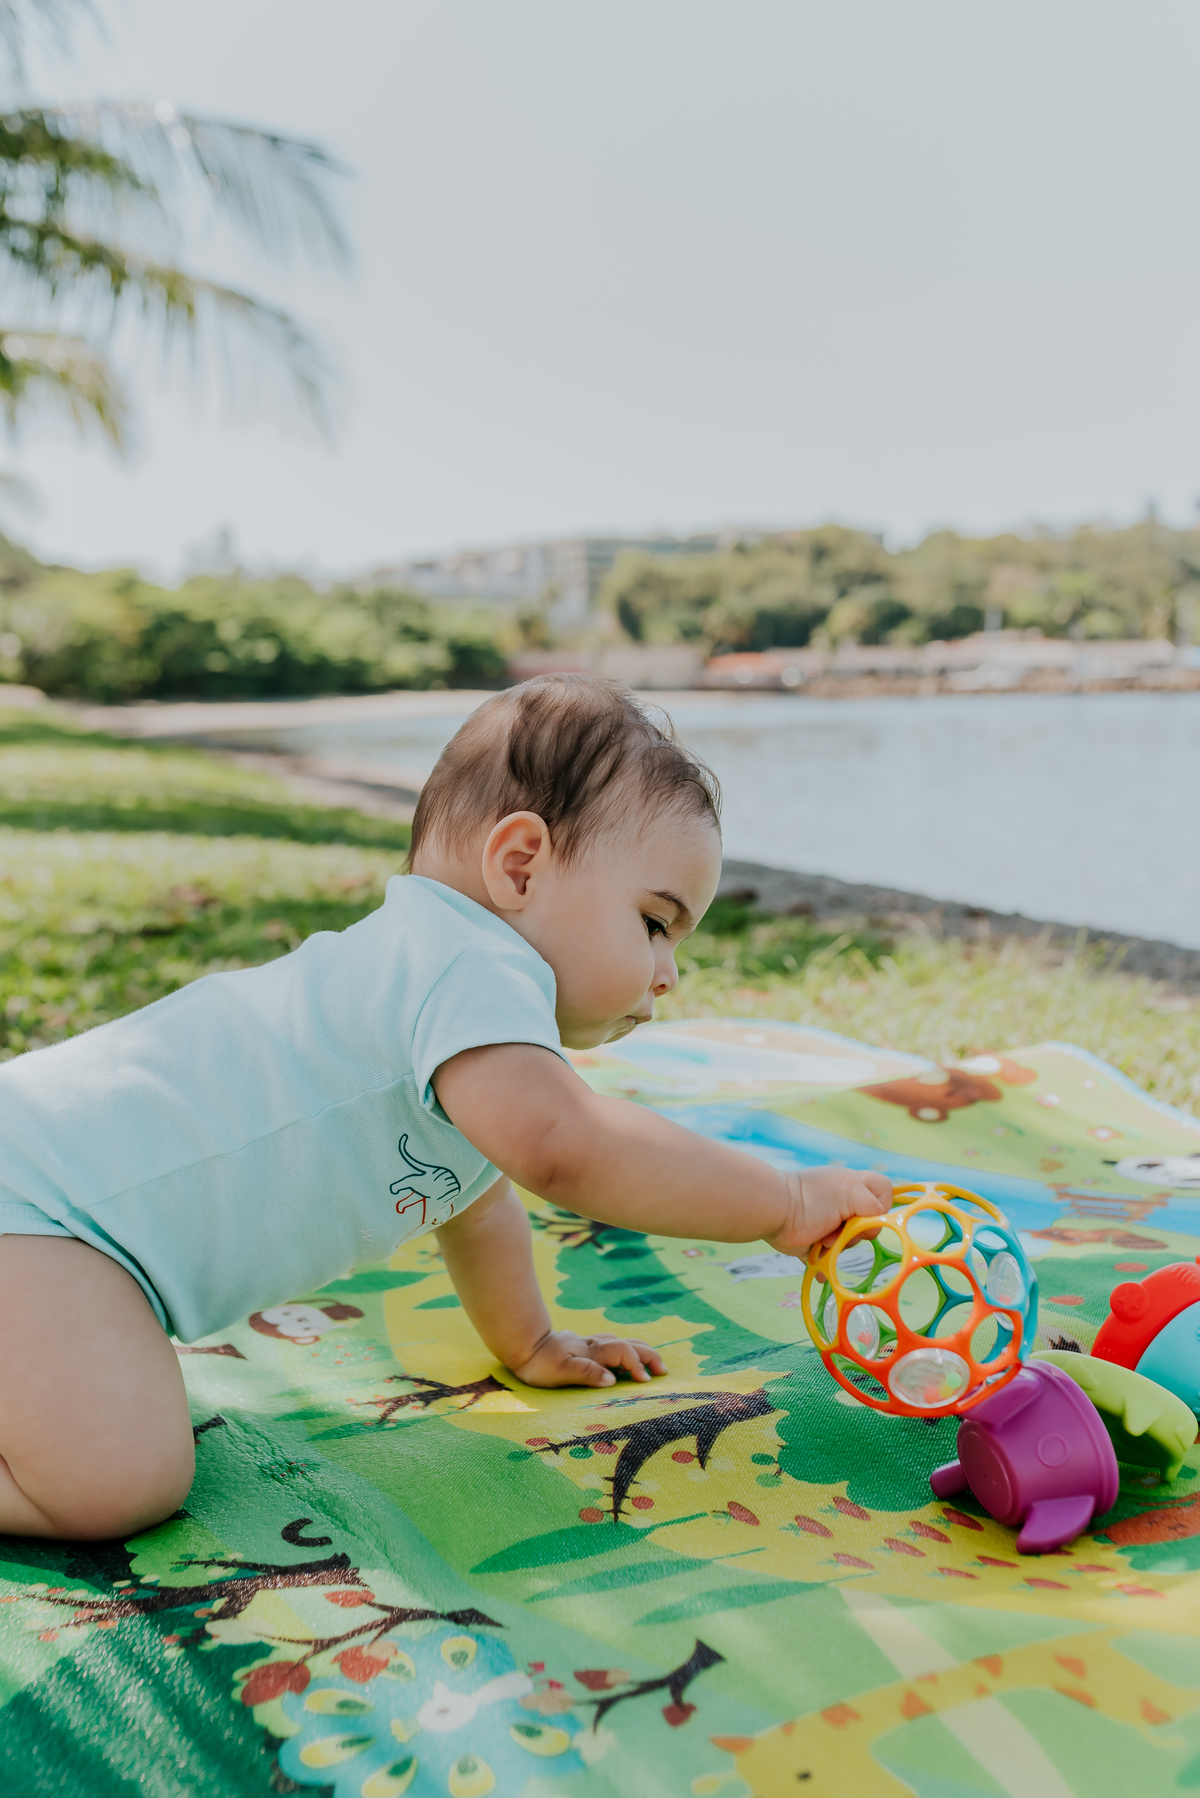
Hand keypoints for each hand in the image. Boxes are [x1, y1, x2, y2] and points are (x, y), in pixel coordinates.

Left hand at [510, 1330, 666, 1388]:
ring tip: (654, 1364)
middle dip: (648, 1355)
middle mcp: (595, 1346)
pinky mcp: (585, 1347)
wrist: (524, 1345)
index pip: (623, 1353)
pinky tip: (627, 1356)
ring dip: (640, 1351)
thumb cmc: (540, 1363)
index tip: (645, 1381)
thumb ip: (587, 1373)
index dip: (637, 1365)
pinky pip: (612, 1345)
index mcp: (592, 1352)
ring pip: (622, 1342)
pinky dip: (627, 1350)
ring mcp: (591, 1345)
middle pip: (628, 1345)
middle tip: (663, 1371)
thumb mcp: (560, 1372)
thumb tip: (613, 1380)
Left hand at [767, 1165, 892, 1256]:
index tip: (868, 1213)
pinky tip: (820, 1256)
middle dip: (857, 1231)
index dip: (882, 1204)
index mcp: (853, 1187)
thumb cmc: (813, 1197)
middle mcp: (845, 1205)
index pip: (884, 1192)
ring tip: (824, 1239)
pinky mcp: (817, 1244)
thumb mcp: (850, 1191)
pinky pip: (830, 1259)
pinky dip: (827, 1262)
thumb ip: (872, 1205)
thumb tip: (877, 1223)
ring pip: (852, 1244)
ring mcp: (831, 1225)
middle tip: (841, 1226)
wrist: (776, 1211)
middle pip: (870, 1225)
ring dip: (840, 1245)